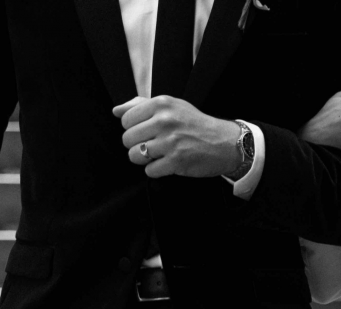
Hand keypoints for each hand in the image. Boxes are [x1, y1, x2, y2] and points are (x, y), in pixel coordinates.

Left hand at [113, 96, 240, 178]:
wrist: (225, 142)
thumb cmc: (195, 124)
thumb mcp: (171, 106)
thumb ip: (141, 106)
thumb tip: (116, 111)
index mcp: (161, 104)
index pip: (126, 120)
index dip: (134, 129)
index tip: (148, 132)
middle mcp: (164, 121)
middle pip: (127, 139)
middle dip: (137, 145)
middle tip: (154, 145)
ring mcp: (170, 142)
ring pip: (135, 156)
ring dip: (145, 159)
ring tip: (159, 155)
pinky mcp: (176, 161)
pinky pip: (150, 171)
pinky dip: (157, 170)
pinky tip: (168, 163)